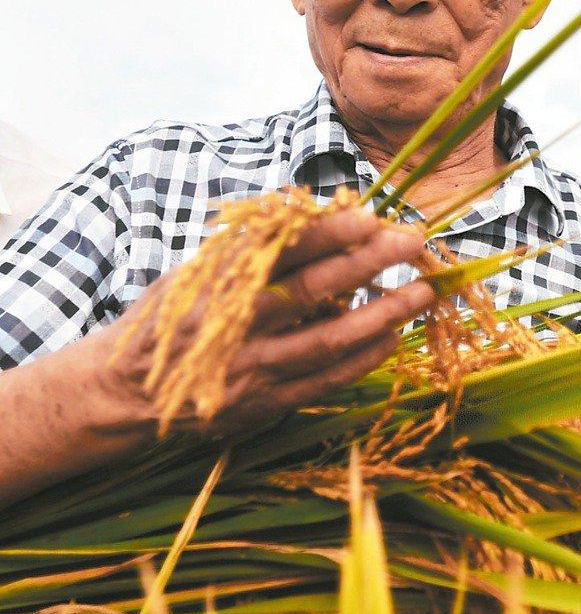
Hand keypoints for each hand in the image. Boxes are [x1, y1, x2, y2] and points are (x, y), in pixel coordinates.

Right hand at [95, 206, 433, 432]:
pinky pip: (326, 381)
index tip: (369, 215)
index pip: (279, 250)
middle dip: (368, 263)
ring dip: (382, 314)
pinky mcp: (264, 404)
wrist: (126, 393)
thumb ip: (248, 246)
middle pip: (312, 290)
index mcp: (215, 283)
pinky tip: (393, 336)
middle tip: (412, 241)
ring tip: (422, 292)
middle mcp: (235, 325)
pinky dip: (363, 358)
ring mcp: (252, 369)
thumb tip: (307, 209)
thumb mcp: (195, 271)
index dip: (327, 232)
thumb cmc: (169, 319)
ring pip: (329, 341)